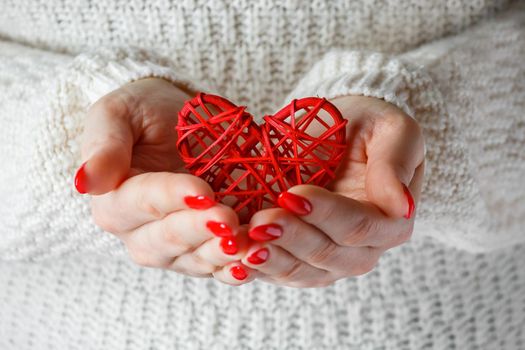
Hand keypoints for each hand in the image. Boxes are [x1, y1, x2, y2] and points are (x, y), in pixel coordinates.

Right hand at [75, 78, 254, 283]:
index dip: (170, 198)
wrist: (177, 122)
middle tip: (227, 218)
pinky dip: (236, 266)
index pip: (138, 203)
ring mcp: (173, 245)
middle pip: (164, 241)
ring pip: (192, 260)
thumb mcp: (119, 114)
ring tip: (246, 246)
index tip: (201, 189)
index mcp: (114, 199)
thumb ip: (104, 146)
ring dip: (219, 255)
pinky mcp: (203, 247)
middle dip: (197, 230)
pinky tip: (256, 260)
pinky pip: (217, 265)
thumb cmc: (144, 113)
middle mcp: (139, 231)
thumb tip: (85, 181)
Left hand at [238, 95, 424, 287]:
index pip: (360, 226)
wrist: (341, 134)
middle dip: (292, 239)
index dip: (326, 214)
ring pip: (301, 271)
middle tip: (260, 222)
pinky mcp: (300, 260)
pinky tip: (234, 260)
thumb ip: (395, 164)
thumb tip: (402, 206)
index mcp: (391, 221)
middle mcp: (363, 249)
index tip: (292, 195)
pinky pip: (279, 272)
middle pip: (329, 254)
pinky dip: (256, 269)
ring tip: (242, 244)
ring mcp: (330, 259)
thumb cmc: (368, 127)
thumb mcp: (392, 131)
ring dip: (271, 260)